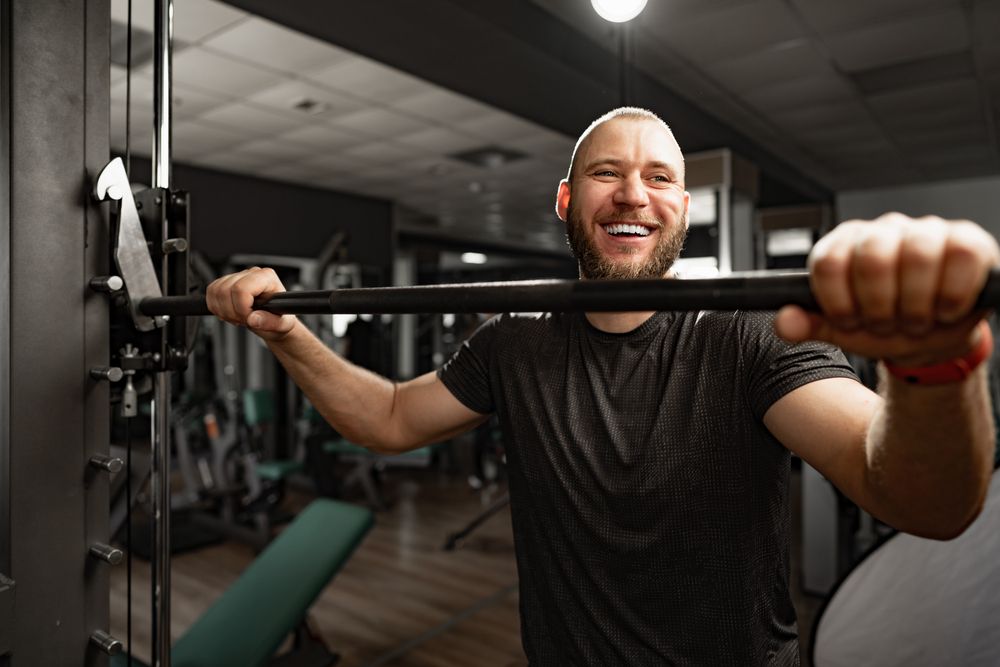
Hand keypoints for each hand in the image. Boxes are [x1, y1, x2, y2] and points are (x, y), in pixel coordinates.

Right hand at [205, 267, 296, 341]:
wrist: (275, 321)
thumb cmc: (280, 319)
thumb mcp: (281, 325)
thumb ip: (270, 322)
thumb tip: (253, 318)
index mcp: (267, 278)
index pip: (241, 288)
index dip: (241, 308)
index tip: (249, 318)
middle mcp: (251, 274)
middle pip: (225, 290)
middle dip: (231, 311)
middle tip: (243, 320)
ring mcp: (238, 277)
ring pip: (215, 290)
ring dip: (223, 310)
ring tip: (238, 317)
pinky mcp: (226, 283)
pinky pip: (211, 292)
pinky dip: (216, 307)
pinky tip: (230, 313)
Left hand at [774, 213, 999, 365]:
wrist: (932, 336)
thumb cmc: (885, 325)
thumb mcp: (843, 330)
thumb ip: (808, 325)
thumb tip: (783, 322)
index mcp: (843, 246)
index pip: (828, 262)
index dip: (837, 301)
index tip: (849, 322)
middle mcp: (881, 232)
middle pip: (872, 258)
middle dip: (879, 306)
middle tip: (886, 326)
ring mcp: (925, 231)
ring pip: (917, 254)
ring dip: (915, 305)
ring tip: (915, 322)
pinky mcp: (966, 240)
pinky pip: (961, 254)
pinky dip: (952, 295)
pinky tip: (945, 311)